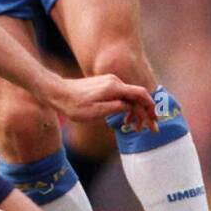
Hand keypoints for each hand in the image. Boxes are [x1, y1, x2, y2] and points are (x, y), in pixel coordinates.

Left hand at [43, 73, 157, 131]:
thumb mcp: (95, 111)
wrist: (56, 92)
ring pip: (129, 96)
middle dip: (145, 112)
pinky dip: (126, 106)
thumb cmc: (73, 105)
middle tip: (149, 129)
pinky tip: (123, 118)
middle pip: (137, 96)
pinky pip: (121, 95)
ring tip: (134, 127)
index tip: (154, 121)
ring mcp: (109, 82)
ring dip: (135, 111)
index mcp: (114, 87)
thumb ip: (116, 108)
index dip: (151, 108)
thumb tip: (131, 107)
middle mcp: (114, 81)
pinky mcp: (104, 85)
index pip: (141, 94)